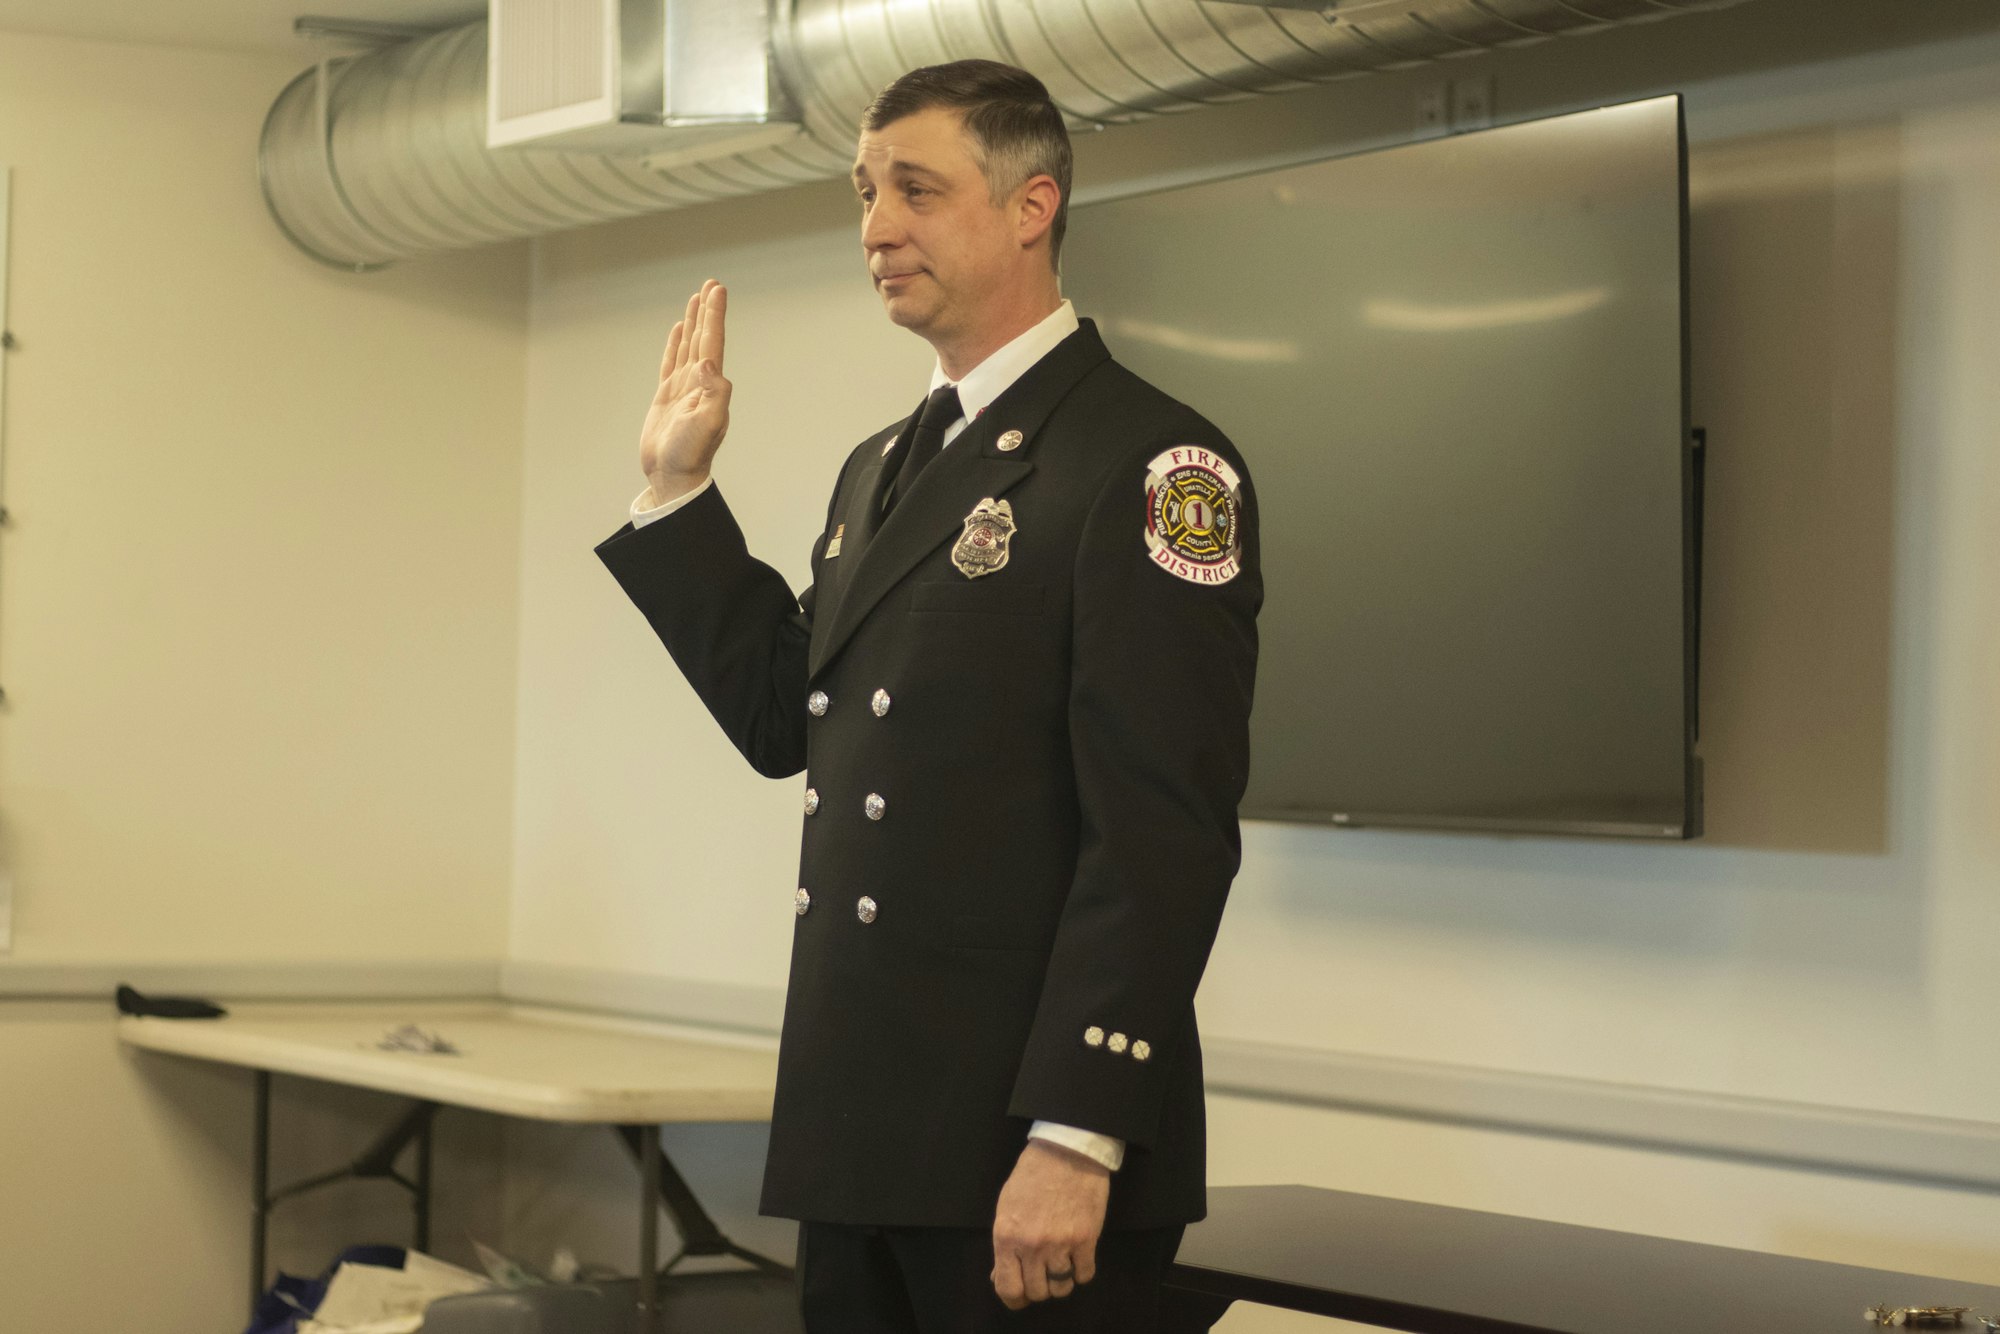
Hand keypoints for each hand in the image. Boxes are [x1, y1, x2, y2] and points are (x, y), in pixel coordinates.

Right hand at [639, 280, 730, 505]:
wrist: (673, 475)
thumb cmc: (691, 454)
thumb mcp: (708, 423)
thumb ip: (714, 393)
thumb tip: (707, 363)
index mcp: (709, 385)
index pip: (713, 342)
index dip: (715, 315)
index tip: (716, 290)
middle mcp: (699, 382)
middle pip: (704, 337)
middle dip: (707, 311)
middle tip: (711, 284)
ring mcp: (683, 388)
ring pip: (688, 346)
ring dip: (693, 322)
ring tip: (696, 299)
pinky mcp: (667, 397)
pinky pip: (670, 362)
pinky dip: (675, 344)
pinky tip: (677, 331)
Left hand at [990, 1139, 1109, 1309]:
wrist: (1066, 1151)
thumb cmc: (1031, 1176)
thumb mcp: (1006, 1208)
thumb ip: (1004, 1245)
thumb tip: (999, 1275)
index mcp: (1007, 1237)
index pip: (1008, 1288)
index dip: (1014, 1298)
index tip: (1020, 1296)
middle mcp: (1032, 1246)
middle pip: (1036, 1292)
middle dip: (1038, 1287)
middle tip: (1042, 1273)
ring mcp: (1061, 1244)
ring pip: (1061, 1289)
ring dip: (1060, 1281)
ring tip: (1060, 1265)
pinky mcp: (1087, 1240)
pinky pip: (1084, 1275)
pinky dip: (1081, 1272)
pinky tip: (1077, 1258)